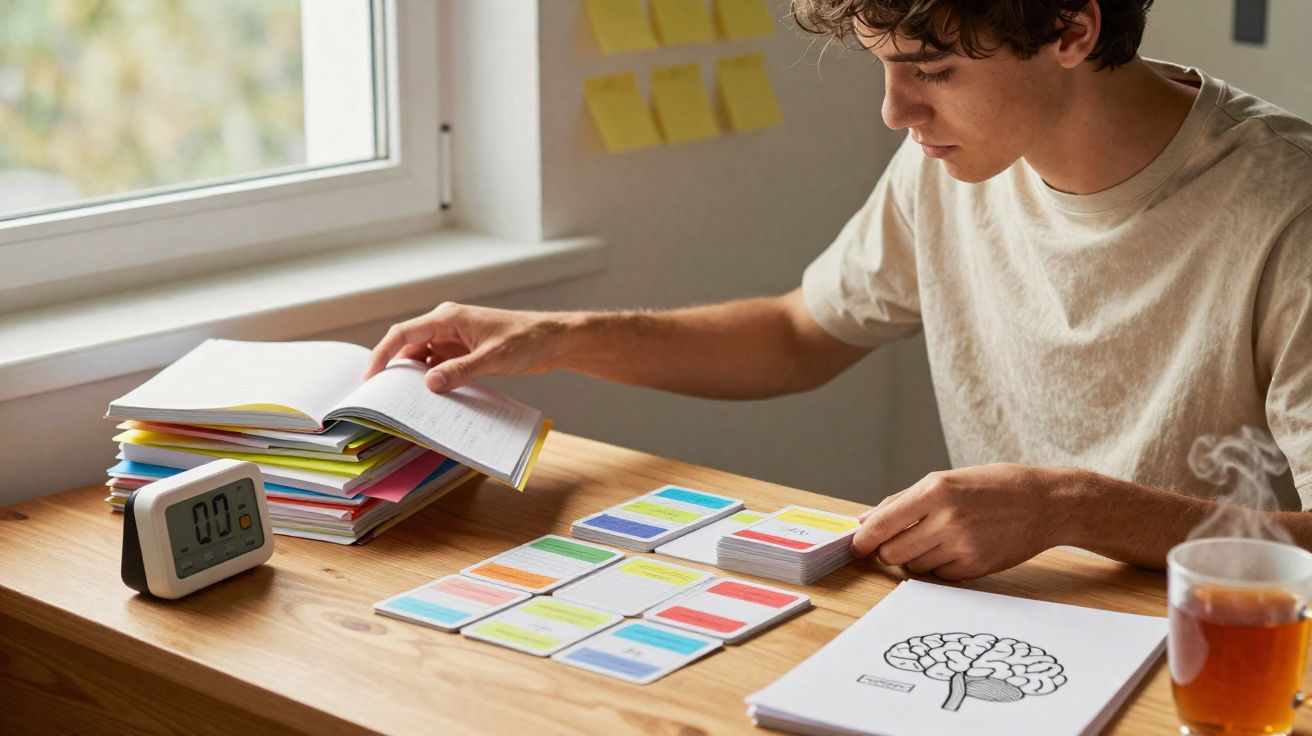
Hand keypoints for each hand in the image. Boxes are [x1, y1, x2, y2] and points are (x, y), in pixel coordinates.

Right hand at [365, 302, 570, 391]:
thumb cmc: (526, 340)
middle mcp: (446, 326)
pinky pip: (440, 367)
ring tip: (406, 402)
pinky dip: (434, 381)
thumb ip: (461, 371)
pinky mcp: (463, 352)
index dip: (382, 354)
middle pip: (409, 348)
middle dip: (396, 370)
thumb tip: (430, 384)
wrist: (552, 340)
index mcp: (448, 318)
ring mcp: (454, 340)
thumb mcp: (493, 358)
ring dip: (416, 378)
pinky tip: (432, 399)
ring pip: (423, 359)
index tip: (370, 376)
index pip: (403, 334)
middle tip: (383, 397)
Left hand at [852, 464, 1075, 580]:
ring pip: (914, 567)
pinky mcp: (976, 567)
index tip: (856, 546)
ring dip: (916, 558)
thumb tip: (864, 522)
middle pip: (892, 553)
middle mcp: (947, 519)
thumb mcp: (945, 481)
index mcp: (935, 490)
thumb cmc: (992, 487)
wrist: (1044, 504)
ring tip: (937, 539)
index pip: (882, 525)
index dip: (863, 541)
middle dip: (888, 551)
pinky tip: (956, 549)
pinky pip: (939, 576)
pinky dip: (939, 567)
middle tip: (899, 542)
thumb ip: (902, 502)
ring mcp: (962, 545)